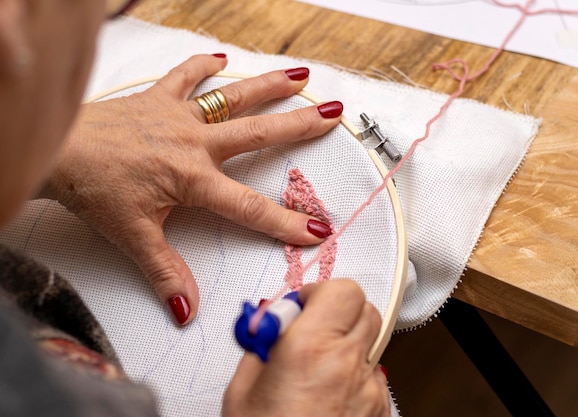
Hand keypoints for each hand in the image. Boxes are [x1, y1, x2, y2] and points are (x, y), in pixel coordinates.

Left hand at [40, 54, 343, 324]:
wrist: (56, 149)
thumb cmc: (93, 188)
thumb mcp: (132, 236)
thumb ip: (165, 273)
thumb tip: (186, 309)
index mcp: (193, 179)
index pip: (250, 206)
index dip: (286, 221)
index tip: (318, 229)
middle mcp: (194, 143)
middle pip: (258, 134)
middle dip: (299, 126)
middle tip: (332, 115)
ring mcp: (178, 116)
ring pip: (232, 98)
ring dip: (269, 87)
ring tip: (301, 77)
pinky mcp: (158, 99)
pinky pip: (185, 77)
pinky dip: (203, 67)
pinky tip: (222, 59)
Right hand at [223, 279, 389, 416]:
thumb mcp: (242, 390)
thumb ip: (262, 344)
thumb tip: (272, 324)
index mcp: (309, 349)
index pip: (343, 290)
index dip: (320, 293)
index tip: (301, 306)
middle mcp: (346, 365)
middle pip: (364, 308)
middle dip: (337, 311)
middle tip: (308, 329)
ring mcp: (368, 390)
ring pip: (370, 341)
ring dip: (346, 343)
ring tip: (315, 366)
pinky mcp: (379, 411)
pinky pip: (373, 374)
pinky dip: (354, 374)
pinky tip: (327, 394)